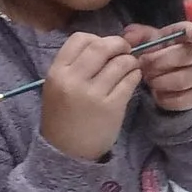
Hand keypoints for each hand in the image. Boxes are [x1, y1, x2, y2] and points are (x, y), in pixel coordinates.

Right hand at [38, 32, 142, 159]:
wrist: (67, 152)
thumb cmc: (63, 116)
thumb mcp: (57, 87)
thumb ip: (75, 65)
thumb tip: (106, 44)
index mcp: (57, 72)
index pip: (79, 38)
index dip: (96, 38)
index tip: (103, 48)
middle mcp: (74, 80)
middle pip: (102, 46)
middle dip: (118, 44)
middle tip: (124, 51)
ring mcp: (94, 94)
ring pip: (120, 62)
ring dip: (130, 61)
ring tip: (129, 66)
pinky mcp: (112, 107)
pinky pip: (130, 80)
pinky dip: (135, 75)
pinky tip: (132, 79)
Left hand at [130, 20, 191, 112]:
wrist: (172, 80)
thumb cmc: (159, 56)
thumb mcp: (149, 43)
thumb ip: (138, 36)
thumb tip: (128, 37)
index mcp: (185, 38)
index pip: (190, 31)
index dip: (190, 31)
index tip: (191, 32)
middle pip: (180, 56)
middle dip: (156, 62)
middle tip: (144, 65)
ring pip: (178, 80)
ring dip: (158, 81)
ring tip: (149, 80)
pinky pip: (178, 99)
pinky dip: (163, 98)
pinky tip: (158, 93)